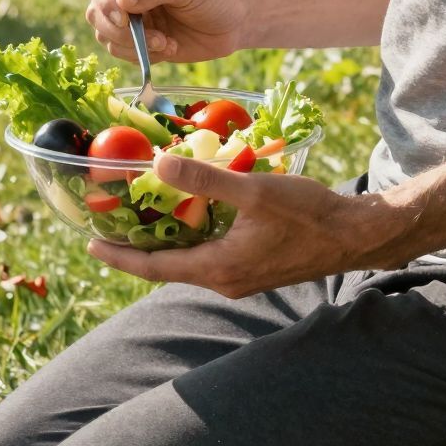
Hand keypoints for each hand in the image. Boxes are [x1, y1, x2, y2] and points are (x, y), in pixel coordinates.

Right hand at [84, 0, 248, 63]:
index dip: (104, 1)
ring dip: (134, 46)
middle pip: (97, 13)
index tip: (122, 18)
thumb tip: (120, 0)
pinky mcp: (141, 42)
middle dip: (119, 31)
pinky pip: (125, 54)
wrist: (237, 21)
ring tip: (167, 43)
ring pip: (108, 37)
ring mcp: (133, 19)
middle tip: (151, 39)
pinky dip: (144, 56)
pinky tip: (170, 47)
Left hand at [88, 157, 401, 295]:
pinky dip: (191, 235)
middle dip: (136, 247)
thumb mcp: (254, 190)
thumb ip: (207, 180)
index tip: (89, 246)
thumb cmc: (308, 213)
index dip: (120, 256)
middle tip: (107, 224)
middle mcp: (226, 279)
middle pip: (168, 266)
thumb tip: (160, 166)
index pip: (155, 268)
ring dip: (164, 240)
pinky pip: (210, 253)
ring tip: (139, 215)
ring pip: (190, 259)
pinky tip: (189, 211)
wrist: (356, 235)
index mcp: (219, 268)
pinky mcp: (254, 265)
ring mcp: (241, 275)